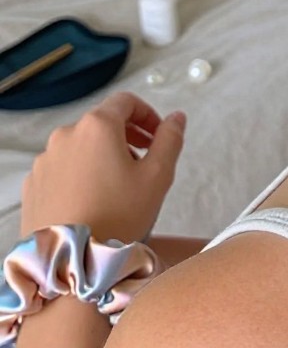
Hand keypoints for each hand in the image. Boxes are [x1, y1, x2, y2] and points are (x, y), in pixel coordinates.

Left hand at [20, 91, 186, 243]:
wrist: (68, 264)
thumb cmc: (117, 218)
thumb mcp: (158, 177)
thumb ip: (170, 139)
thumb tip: (176, 118)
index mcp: (97, 126)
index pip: (126, 102)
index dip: (148, 115)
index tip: (158, 136)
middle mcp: (65, 135)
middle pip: (102, 123)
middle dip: (126, 137)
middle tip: (143, 162)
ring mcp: (44, 161)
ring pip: (80, 147)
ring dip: (101, 156)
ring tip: (117, 187)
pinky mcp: (32, 186)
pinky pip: (61, 169)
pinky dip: (78, 175)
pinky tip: (91, 202)